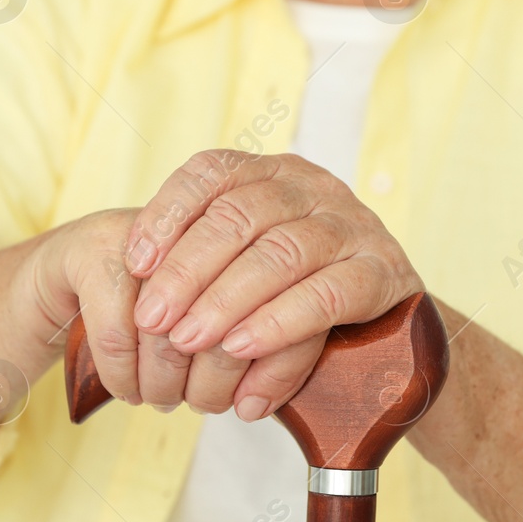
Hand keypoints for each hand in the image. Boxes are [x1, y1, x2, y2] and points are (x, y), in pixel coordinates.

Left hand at [121, 150, 423, 421]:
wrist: (390, 330)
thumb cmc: (294, 295)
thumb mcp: (246, 264)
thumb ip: (201, 259)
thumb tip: (132, 279)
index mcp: (271, 173)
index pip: (211, 172)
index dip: (168, 213)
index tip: (134, 261)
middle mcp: (313, 187)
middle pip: (240, 215)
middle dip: (187, 270)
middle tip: (153, 319)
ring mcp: (353, 225)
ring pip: (281, 253)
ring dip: (226, 302)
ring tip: (187, 341)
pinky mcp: (384, 272)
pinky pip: (328, 294)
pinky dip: (280, 323)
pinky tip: (242, 348)